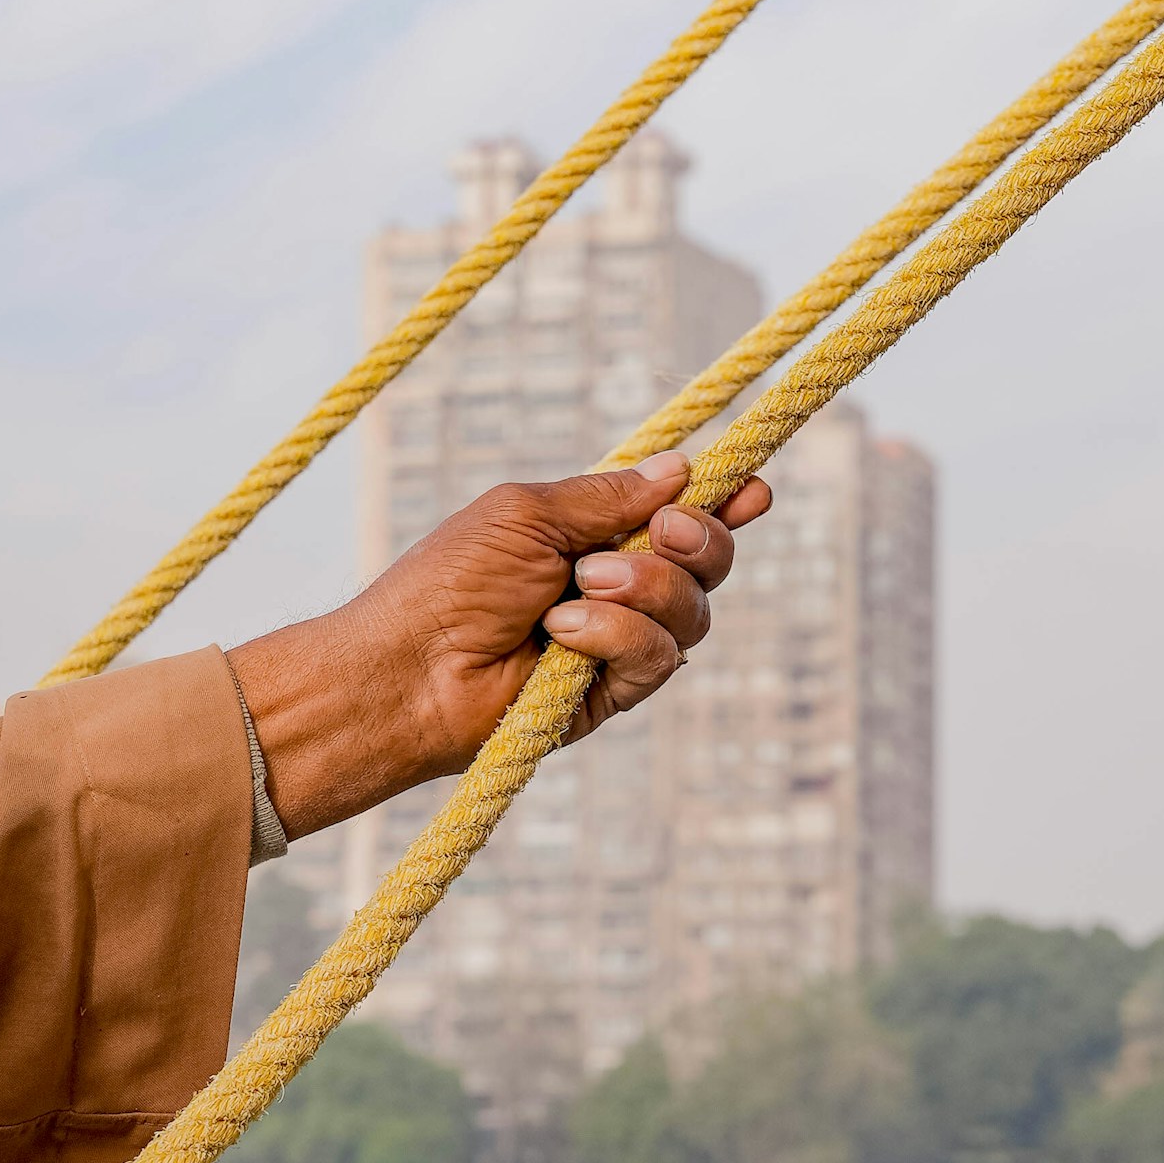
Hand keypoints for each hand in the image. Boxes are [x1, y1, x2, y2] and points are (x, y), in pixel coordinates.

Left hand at [227, 454, 772, 838]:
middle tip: (660, 531)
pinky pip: (659, 658)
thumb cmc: (449, 582)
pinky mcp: (613, 693)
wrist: (410, 670)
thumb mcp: (528, 514)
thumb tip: (682, 469)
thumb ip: (608, 496)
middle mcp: (617, 585)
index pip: (679, 514)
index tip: (753, 486)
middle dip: (698, 537)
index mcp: (594, 534)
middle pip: (708, 560)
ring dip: (646, 588)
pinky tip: (564, 634)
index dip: (724, 500)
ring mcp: (618, 642)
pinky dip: (617, 636)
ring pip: (694, 610)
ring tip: (580, 586)